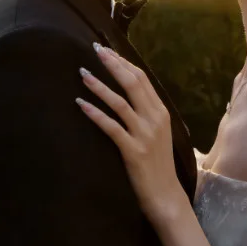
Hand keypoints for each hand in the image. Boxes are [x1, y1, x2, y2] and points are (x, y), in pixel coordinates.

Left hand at [77, 45, 190, 225]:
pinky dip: (95, 113)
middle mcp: (155, 118)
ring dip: (99, 86)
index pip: (142, 79)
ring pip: (120, 102)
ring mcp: (145, 134)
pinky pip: (111, 127)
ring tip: (82, 73)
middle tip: (95, 49)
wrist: (166, 195)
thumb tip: (130, 97)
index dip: (123, 62)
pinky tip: (80, 104)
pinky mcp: (133, 150)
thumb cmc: (158, 166)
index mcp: (161, 112)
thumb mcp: (158, 134)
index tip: (107, 50)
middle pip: (132, 83)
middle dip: (112, 64)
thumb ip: (147, 114)